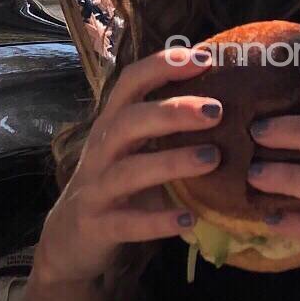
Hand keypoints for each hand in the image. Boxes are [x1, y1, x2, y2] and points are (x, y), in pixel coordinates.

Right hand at [35, 47, 222, 285]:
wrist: (71, 241)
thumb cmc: (118, 186)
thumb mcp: (136, 150)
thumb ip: (167, 128)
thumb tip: (229, 100)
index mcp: (113, 125)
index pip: (131, 83)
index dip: (162, 66)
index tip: (203, 58)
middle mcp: (101, 150)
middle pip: (129, 121)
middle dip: (171, 111)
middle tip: (216, 110)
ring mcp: (96, 189)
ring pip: (129, 170)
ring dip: (172, 162)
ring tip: (212, 158)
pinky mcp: (98, 226)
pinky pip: (128, 223)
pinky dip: (158, 221)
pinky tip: (189, 219)